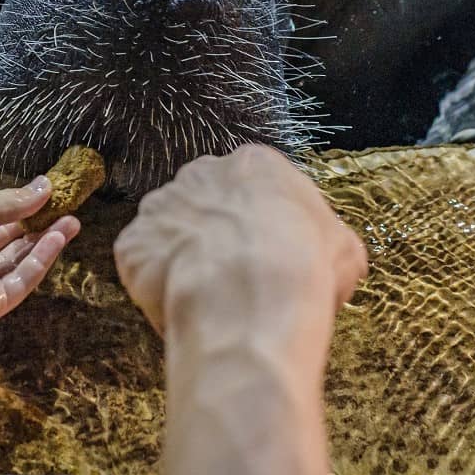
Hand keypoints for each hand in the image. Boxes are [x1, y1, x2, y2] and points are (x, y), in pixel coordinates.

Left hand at [0, 178, 80, 330]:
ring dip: (44, 245)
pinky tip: (55, 240)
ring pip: (17, 267)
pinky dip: (38, 262)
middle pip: (10, 250)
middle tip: (69, 214)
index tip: (51, 203)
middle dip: (39, 232)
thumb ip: (14, 201)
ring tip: (71, 224)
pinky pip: (18, 284)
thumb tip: (46, 185)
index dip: (24, 217)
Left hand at [113, 145, 366, 338]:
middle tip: (233, 281)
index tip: (266, 258)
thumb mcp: (344, 251)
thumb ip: (327, 242)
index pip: (252, 190)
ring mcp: (160, 206)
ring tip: (206, 302)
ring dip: (182, 261)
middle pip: (204, 205)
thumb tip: (330, 258)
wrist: (251, 297)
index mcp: (254, 165)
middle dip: (215, 238)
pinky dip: (154, 288)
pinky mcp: (131, 244)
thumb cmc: (303, 268)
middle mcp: (201, 173)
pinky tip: (181, 309)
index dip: (260, 229)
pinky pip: (141, 266)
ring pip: (168, 233)